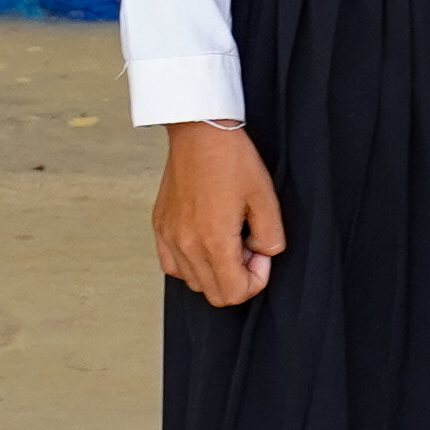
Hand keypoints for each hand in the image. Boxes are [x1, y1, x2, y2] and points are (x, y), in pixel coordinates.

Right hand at [154, 123, 284, 304]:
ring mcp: (169, 237)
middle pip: (214, 294)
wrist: (200, 134)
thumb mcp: (265, 199)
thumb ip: (270, 237)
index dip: (256, 279)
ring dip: (215, 270)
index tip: (260, 253)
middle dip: (238, 277)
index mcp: (213, 241)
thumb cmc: (232, 161)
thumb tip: (262, 254)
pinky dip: (192, 264)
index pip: (234, 293)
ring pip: (193, 282)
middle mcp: (186, 245)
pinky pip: (173, 266)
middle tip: (247, 245)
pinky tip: (206, 240)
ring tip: (227, 239)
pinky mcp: (159, 227)